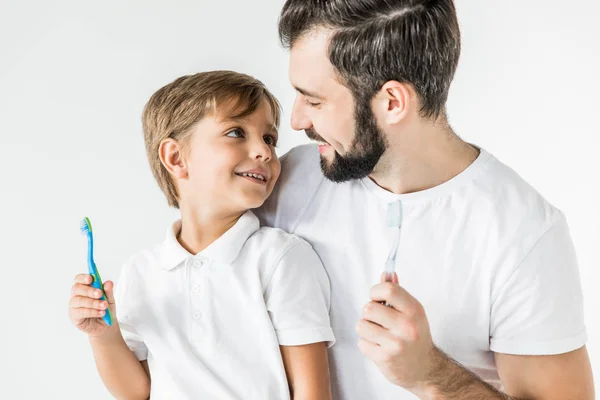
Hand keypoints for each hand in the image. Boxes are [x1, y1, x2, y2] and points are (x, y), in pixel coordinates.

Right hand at [69, 274, 118, 339]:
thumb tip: (109, 282)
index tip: (91, 279)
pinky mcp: (73, 316)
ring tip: (104, 306)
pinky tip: (101, 313)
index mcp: (84, 287)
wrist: (105, 325)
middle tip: (100, 294)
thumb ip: (108, 291)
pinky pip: (81, 312)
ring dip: (93, 303)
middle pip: (77, 288)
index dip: (83, 278)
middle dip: (89, 290)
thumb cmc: (105, 309)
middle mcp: (76, 295)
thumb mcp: (110, 299)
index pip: (78, 279)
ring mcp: (73, 306)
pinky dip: (92, 312)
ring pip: (79, 301)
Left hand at [356, 273, 436, 393]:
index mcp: (413, 310)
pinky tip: (380, 347)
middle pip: (368, 308)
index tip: (377, 298)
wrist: (425, 369)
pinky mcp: (385, 358)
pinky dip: (367, 345)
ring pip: (361, 326)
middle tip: (378, 320)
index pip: (388, 290)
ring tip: (379, 334)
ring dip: (366, 329)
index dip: (376, 292)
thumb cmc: (415, 336)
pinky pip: (362, 343)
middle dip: (369, 313)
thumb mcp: (412, 312)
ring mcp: (395, 343)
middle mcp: (406, 326)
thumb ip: (397, 293)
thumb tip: (386, 274)